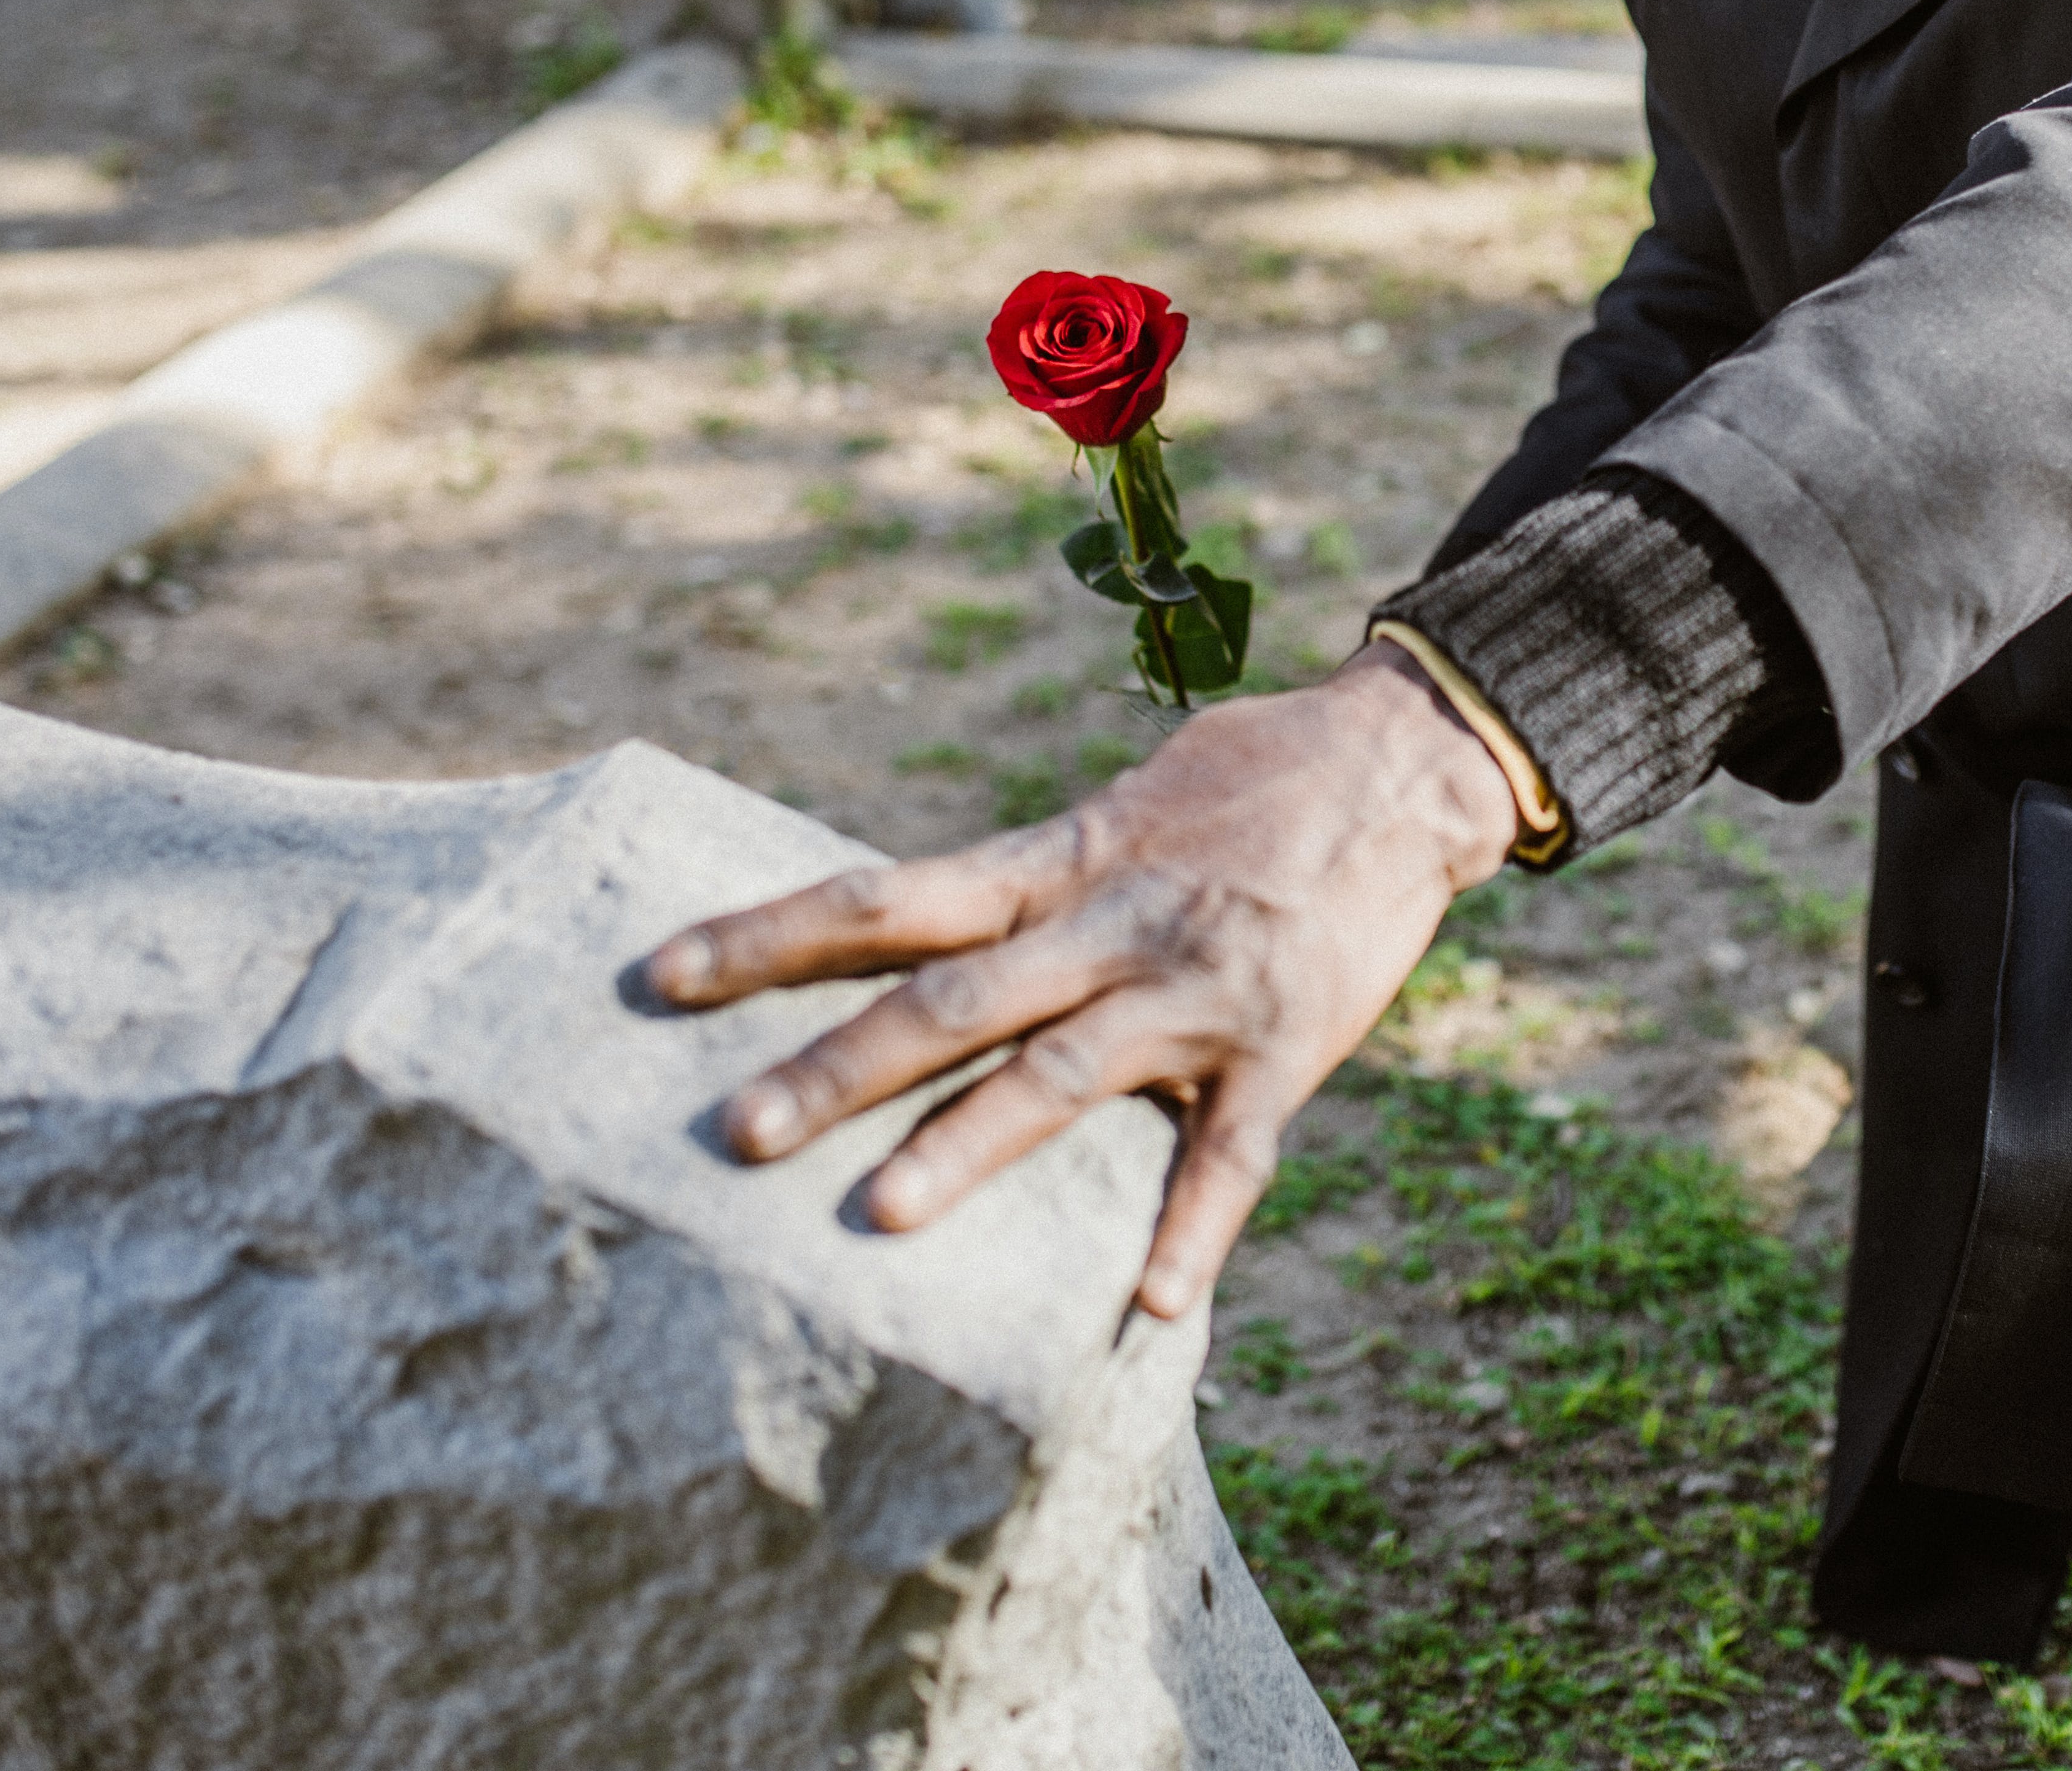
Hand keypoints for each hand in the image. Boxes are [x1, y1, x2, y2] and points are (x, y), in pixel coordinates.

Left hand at [643, 645, 1520, 1319]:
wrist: (1407, 763)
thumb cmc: (1251, 776)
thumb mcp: (1124, 805)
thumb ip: (1034, 874)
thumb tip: (926, 920)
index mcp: (1063, 860)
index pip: (890, 897)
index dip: (773, 934)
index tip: (664, 974)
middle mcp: (1113, 924)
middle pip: (951, 997)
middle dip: (839, 1065)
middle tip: (737, 1133)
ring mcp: (1198, 991)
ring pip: (1064, 1075)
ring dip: (972, 1146)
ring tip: (884, 1217)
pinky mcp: (1287, 1046)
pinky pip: (1231, 1155)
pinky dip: (1192, 1232)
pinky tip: (1147, 1307)